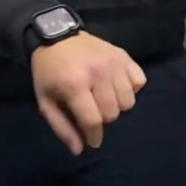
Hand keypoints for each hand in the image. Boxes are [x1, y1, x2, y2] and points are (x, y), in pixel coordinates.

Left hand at [30, 32, 145, 155]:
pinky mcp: (124, 55)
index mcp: (75, 85)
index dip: (94, 136)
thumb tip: (80, 149)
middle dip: (103, 119)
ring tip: (105, 99)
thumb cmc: (49, 72)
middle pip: (113, 112)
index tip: (93, 141)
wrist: (56, 35)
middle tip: (93, 112)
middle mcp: (98, 73)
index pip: (93, 120)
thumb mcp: (46, 101)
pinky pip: (139, 81)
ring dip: (118, 106)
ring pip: (129, 101)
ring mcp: (114, 63)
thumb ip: (62, 127)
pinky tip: (117, 85)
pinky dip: (131, 88)